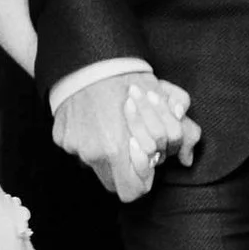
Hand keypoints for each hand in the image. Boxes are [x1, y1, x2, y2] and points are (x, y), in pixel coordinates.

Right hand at [52, 70, 187, 202]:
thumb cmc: (127, 77)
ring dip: (105, 151)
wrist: (88, 57)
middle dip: (124, 168)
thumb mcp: (162, 101)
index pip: (131, 192)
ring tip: (110, 123)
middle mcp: (91, 154)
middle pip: (112, 182)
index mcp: (116, 149)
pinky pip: (77, 147)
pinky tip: (93, 116)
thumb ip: (181, 133)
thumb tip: (188, 159)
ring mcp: (72, 146)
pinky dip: (87, 137)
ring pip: (94, 163)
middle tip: (131, 143)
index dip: (142, 180)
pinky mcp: (60, 137)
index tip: (146, 160)